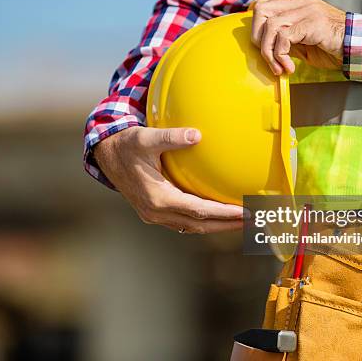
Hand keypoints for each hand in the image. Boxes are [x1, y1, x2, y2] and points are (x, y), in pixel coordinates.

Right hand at [93, 126, 243, 233]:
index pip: (199, 211)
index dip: (224, 214)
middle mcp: (157, 212)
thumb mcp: (146, 138)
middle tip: (255, 221)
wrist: (106, 156)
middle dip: (228, 225)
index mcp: (158, 198)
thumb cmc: (126, 146)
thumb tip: (197, 134)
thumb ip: (171, 137)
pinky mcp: (154, 213)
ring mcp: (155, 215)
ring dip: (218, 225)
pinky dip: (203, 220)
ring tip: (242, 221)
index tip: (246, 212)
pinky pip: (184, 221)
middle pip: (200, 225)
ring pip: (192, 227)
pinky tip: (217, 213)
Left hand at [251, 0, 345, 74]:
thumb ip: (283, 40)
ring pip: (271, 26)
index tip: (263, 49)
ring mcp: (307, 10)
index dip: (256, 28)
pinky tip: (290, 68)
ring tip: (280, 68)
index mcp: (297, 3)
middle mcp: (301, 3)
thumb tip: (262, 47)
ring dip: (270, 53)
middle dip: (258, 39)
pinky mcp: (313, 23)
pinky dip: (281, 56)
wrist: (357, 49)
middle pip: (261, 11)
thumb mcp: (301, 43)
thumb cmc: (331, 48)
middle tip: (269, 59)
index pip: (262, 6)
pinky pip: (284, 37)